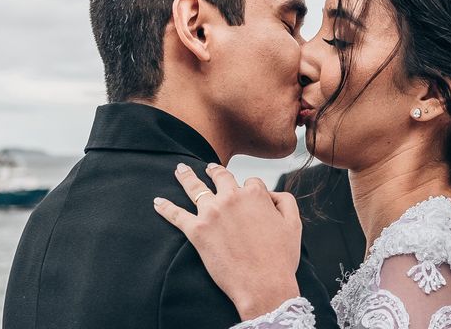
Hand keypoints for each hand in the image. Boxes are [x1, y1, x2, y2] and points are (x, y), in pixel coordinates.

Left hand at [154, 163, 302, 319]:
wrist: (263, 284)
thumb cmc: (280, 258)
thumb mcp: (294, 224)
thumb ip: (285, 201)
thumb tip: (271, 194)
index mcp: (255, 194)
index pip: (250, 183)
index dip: (251, 190)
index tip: (250, 198)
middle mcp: (231, 198)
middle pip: (220, 176)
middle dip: (215, 170)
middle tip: (209, 167)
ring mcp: (212, 213)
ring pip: (195, 187)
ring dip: (186, 176)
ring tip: (181, 169)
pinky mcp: (196, 231)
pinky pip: (176, 215)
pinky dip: (165, 207)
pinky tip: (157, 202)